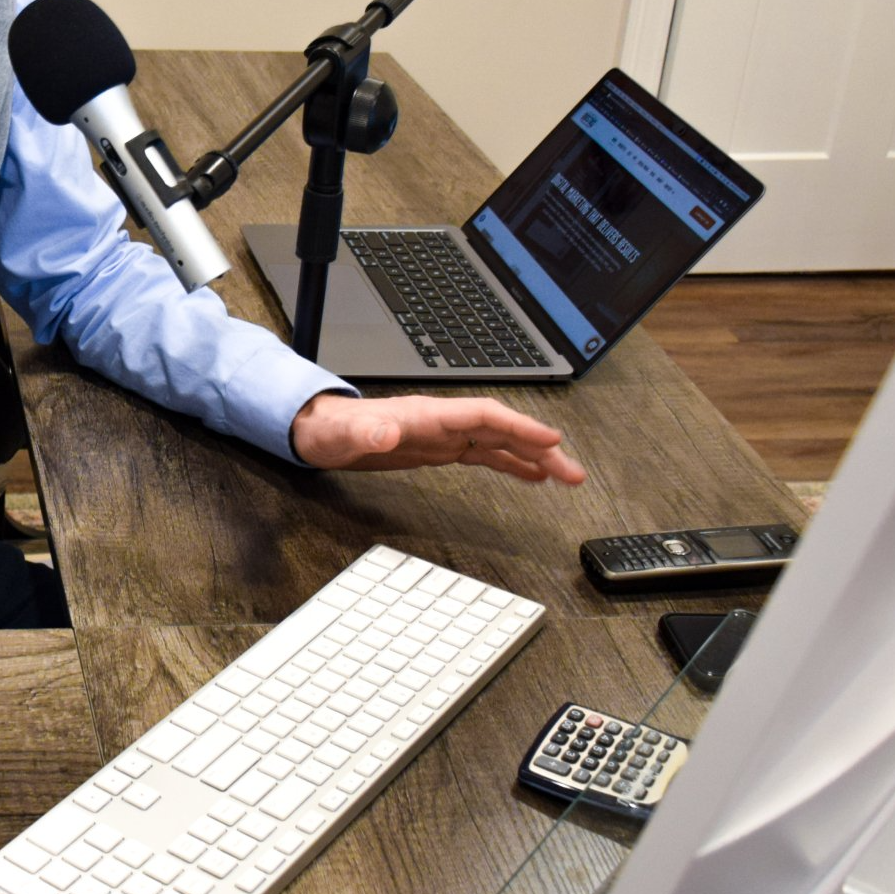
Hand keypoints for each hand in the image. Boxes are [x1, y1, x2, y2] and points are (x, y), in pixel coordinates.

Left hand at [289, 393, 586, 484]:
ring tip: (567, 477)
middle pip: (502, 429)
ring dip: (534, 458)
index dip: (519, 426)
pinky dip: (513, 464)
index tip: (551, 441)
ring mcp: (443, 436)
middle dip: (540, 447)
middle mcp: (442, 423)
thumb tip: (386, 433)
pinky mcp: (439, 450)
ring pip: (500, 443)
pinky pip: (485, 455)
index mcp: (427, 416)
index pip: (484, 416)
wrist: (320, 432)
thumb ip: (366, 432)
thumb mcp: (344, 435)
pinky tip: (533, 476)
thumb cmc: (332, 431)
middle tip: (574, 471)